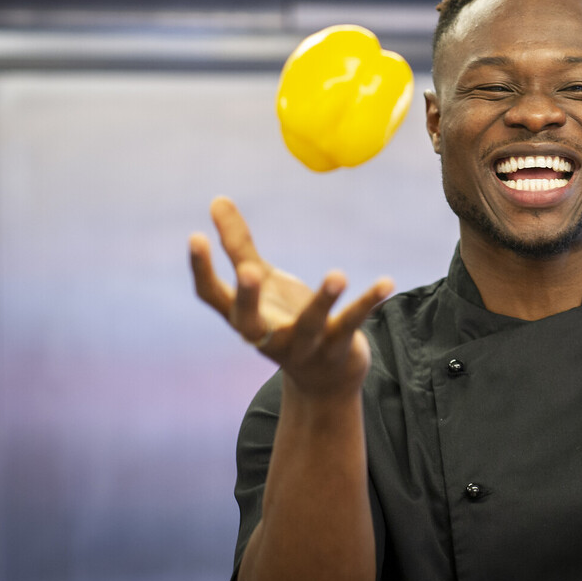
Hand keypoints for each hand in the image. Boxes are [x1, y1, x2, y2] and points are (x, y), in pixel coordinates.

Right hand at [188, 196, 393, 399]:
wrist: (323, 381)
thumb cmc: (284, 320)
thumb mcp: (263, 282)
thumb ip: (239, 245)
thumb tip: (217, 199)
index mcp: (244, 317)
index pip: (212, 296)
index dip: (202, 270)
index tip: (195, 236)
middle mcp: (267, 335)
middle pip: (249, 322)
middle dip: (248, 298)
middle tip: (250, 271)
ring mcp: (302, 346)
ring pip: (309, 326)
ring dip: (324, 300)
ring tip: (338, 274)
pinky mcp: (336, 348)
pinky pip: (351, 324)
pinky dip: (367, 302)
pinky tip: (386, 281)